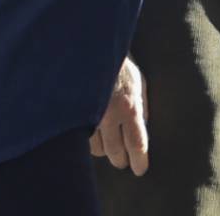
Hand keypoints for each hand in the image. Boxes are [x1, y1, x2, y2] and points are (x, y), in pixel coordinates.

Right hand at [89, 56, 148, 174]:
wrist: (92, 50)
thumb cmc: (120, 66)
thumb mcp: (140, 83)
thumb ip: (143, 107)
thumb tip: (144, 129)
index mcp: (130, 107)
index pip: (136, 144)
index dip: (139, 161)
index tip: (140, 170)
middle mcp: (109, 115)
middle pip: (115, 152)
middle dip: (121, 161)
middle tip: (124, 163)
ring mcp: (89, 116)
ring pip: (97, 150)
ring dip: (105, 151)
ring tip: (110, 146)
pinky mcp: (75, 116)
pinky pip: (82, 139)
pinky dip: (90, 142)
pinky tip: (95, 137)